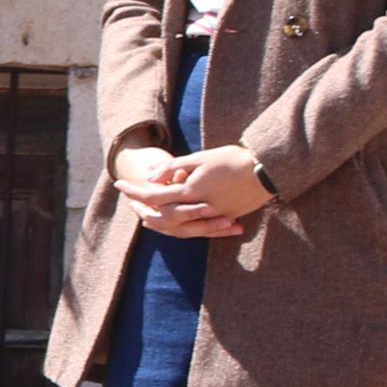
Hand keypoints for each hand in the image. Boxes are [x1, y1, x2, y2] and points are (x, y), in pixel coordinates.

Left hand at [118, 142, 270, 240]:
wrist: (266, 169)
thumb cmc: (232, 159)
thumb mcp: (200, 158)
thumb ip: (173, 168)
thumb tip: (150, 177)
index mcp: (190, 191)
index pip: (154, 196)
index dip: (134, 191)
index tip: (119, 185)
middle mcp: (200, 208)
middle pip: (164, 216)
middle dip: (143, 209)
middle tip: (129, 202)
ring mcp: (214, 216)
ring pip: (180, 226)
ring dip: (161, 222)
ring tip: (146, 218)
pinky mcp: (226, 218)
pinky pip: (199, 228)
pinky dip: (183, 226)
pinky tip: (176, 222)